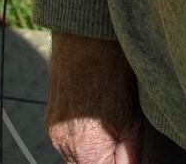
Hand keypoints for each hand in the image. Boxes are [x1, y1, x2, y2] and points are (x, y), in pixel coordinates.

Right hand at [47, 34, 144, 163]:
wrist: (84, 34)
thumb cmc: (113, 71)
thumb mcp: (134, 120)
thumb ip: (133, 156)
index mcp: (85, 149)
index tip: (133, 155)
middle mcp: (62, 145)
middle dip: (110, 161)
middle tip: (126, 144)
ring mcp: (53, 132)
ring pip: (79, 160)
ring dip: (98, 156)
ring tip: (114, 132)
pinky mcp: (51, 120)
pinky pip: (70, 144)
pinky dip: (87, 142)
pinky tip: (99, 123)